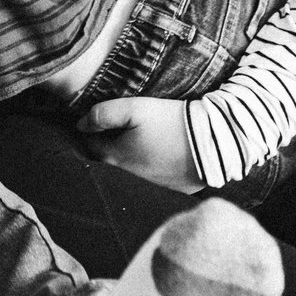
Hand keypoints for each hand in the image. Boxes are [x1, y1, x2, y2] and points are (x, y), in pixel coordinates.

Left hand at [79, 96, 199, 191]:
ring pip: (135, 168)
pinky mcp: (178, 187)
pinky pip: (158, 175)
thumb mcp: (135, 109)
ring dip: (134, 154)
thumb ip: (104, 114)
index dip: (87, 133)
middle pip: (113, 159)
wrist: (214, 139)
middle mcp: (133, 177)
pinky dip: (156, 163)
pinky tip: (164, 149)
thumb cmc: (170, 121)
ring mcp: (157, 184)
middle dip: (109, 144)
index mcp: (119, 158)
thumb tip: (81, 124)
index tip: (88, 121)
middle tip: (114, 126)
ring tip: (142, 135)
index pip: (91, 148)